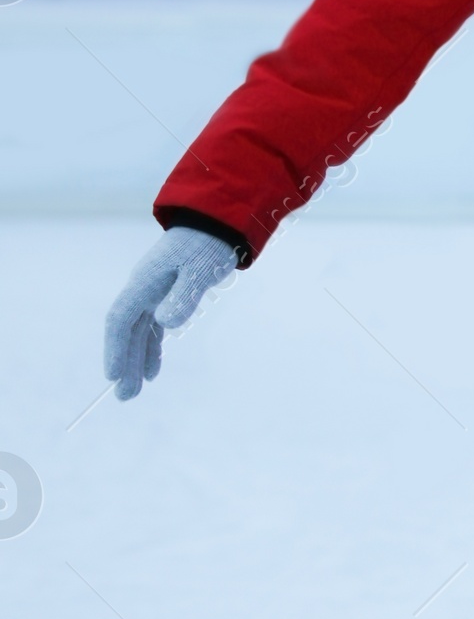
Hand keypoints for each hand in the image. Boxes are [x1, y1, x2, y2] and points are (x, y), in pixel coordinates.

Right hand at [104, 227, 237, 400]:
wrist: (216, 223)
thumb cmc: (208, 245)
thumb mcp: (199, 270)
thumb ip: (183, 296)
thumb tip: (163, 323)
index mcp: (145, 282)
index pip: (121, 319)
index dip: (116, 348)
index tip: (113, 375)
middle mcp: (143, 289)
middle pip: (128, 332)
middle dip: (125, 363)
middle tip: (125, 396)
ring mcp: (153, 292)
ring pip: (139, 332)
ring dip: (136, 360)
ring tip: (134, 390)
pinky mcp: (165, 295)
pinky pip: (152, 326)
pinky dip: (151, 348)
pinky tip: (152, 369)